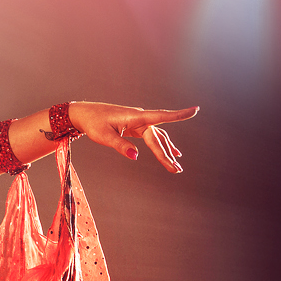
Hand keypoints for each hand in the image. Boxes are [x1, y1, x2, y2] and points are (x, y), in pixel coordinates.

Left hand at [68, 102, 198, 172]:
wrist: (85, 114)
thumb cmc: (93, 123)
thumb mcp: (103, 136)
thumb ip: (120, 145)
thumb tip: (136, 156)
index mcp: (135, 117)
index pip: (161, 116)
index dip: (179, 115)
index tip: (196, 110)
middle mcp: (140, 118)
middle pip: (157, 137)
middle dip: (166, 154)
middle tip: (176, 170)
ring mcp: (139, 122)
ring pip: (157, 137)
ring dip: (166, 151)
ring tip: (176, 166)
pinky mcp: (136, 127)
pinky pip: (153, 137)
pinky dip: (161, 145)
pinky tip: (172, 153)